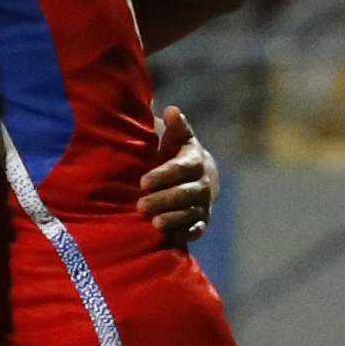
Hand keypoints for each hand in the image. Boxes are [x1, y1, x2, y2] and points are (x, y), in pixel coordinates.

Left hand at [139, 102, 216, 246]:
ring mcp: (203, 204)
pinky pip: (196, 229)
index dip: (163, 175)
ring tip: (155, 223)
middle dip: (164, 200)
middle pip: (186, 193)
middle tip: (141, 205)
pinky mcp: (201, 221)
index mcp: (195, 162)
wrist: (200, 177)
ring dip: (174, 218)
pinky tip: (171, 236)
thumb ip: (175, 127)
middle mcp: (202, 184)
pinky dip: (185, 233)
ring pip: (191, 213)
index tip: (143, 181)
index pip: (181, 169)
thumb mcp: (177, 138)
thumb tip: (171, 109)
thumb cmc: (178, 154)